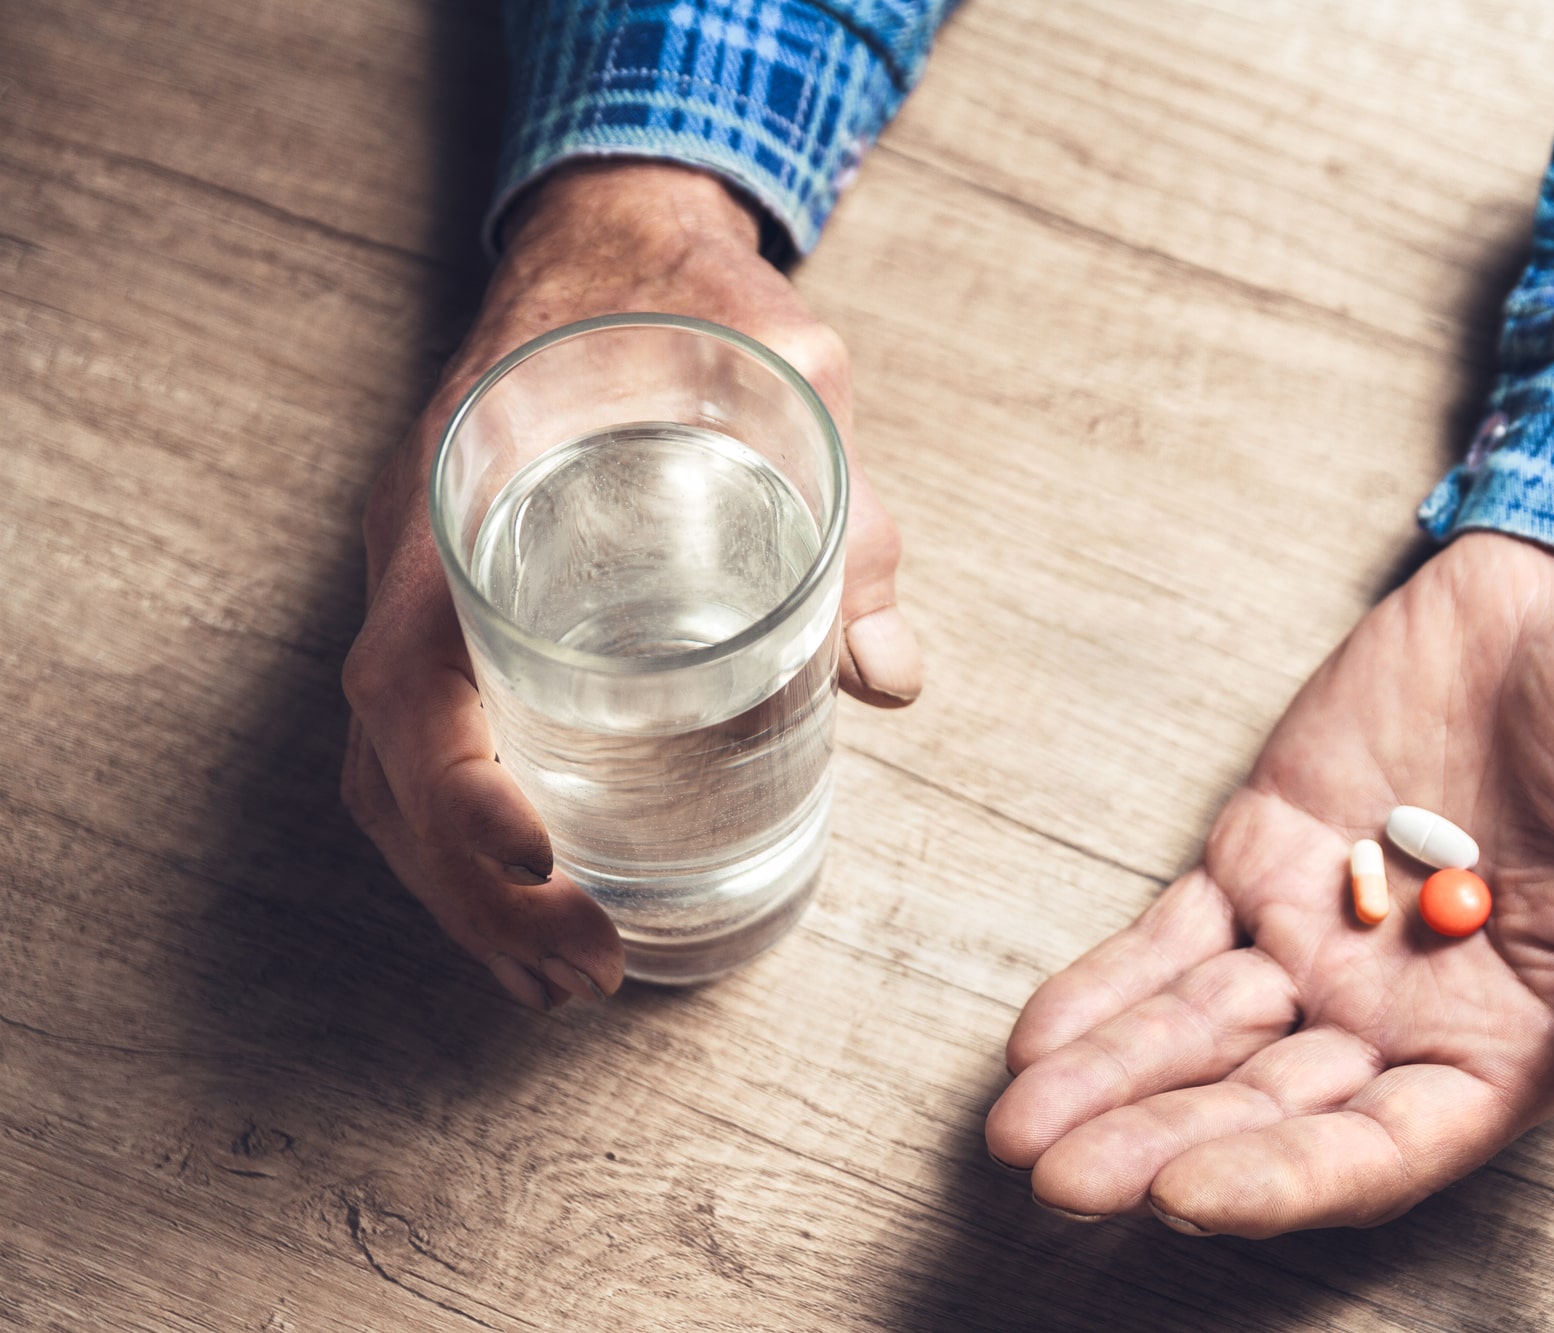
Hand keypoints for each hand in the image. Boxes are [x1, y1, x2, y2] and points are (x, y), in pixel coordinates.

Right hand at [341, 163, 920, 1008]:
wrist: (606, 238)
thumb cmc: (682, 298)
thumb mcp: (788, 372)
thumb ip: (847, 510)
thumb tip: (891, 673)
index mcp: (469, 492)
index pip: (411, 669)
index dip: (460, 784)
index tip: (548, 862)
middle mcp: (418, 553)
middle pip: (391, 762)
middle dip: (474, 891)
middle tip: (588, 974)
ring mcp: (420, 586)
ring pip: (390, 774)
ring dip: (459, 895)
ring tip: (558, 981)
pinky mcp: (451, 610)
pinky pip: (418, 745)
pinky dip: (460, 844)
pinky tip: (533, 906)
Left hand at [986, 533, 1553, 1235]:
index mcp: (1503, 1044)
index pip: (1380, 1145)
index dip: (1285, 1178)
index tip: (1188, 1194)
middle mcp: (1398, 1012)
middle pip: (1264, 1102)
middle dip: (1160, 1143)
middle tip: (1062, 1177)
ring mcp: (1319, 935)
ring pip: (1199, 1030)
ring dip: (1111, 1080)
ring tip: (1020, 1129)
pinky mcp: (1262, 856)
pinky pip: (1171, 938)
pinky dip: (1107, 986)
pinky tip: (1042, 1037)